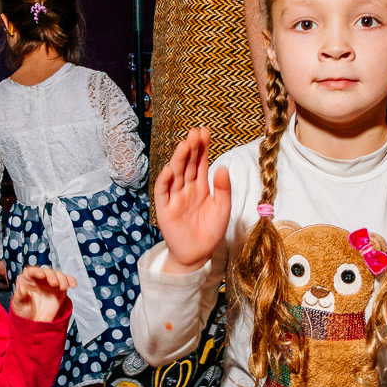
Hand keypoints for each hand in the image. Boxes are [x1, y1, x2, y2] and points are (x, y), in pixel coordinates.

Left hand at [11, 265, 74, 322]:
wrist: (35, 321)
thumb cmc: (24, 311)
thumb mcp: (18, 305)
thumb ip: (19, 296)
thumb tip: (22, 288)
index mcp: (27, 279)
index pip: (32, 271)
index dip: (36, 271)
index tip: (41, 275)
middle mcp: (40, 278)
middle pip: (47, 271)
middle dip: (52, 276)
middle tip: (54, 284)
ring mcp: (51, 282)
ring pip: (58, 275)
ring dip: (62, 279)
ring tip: (63, 288)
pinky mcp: (60, 288)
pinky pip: (67, 281)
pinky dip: (71, 281)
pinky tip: (73, 285)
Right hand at [155, 127, 230, 273]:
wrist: (198, 254)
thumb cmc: (211, 230)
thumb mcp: (222, 208)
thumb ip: (223, 188)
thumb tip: (222, 167)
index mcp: (200, 186)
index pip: (200, 162)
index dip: (202, 147)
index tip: (205, 131)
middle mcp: (186, 188)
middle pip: (187, 164)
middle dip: (191, 148)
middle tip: (195, 132)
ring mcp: (175, 197)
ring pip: (175, 174)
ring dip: (178, 159)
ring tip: (185, 145)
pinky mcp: (165, 209)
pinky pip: (163, 192)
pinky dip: (165, 180)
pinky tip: (170, 169)